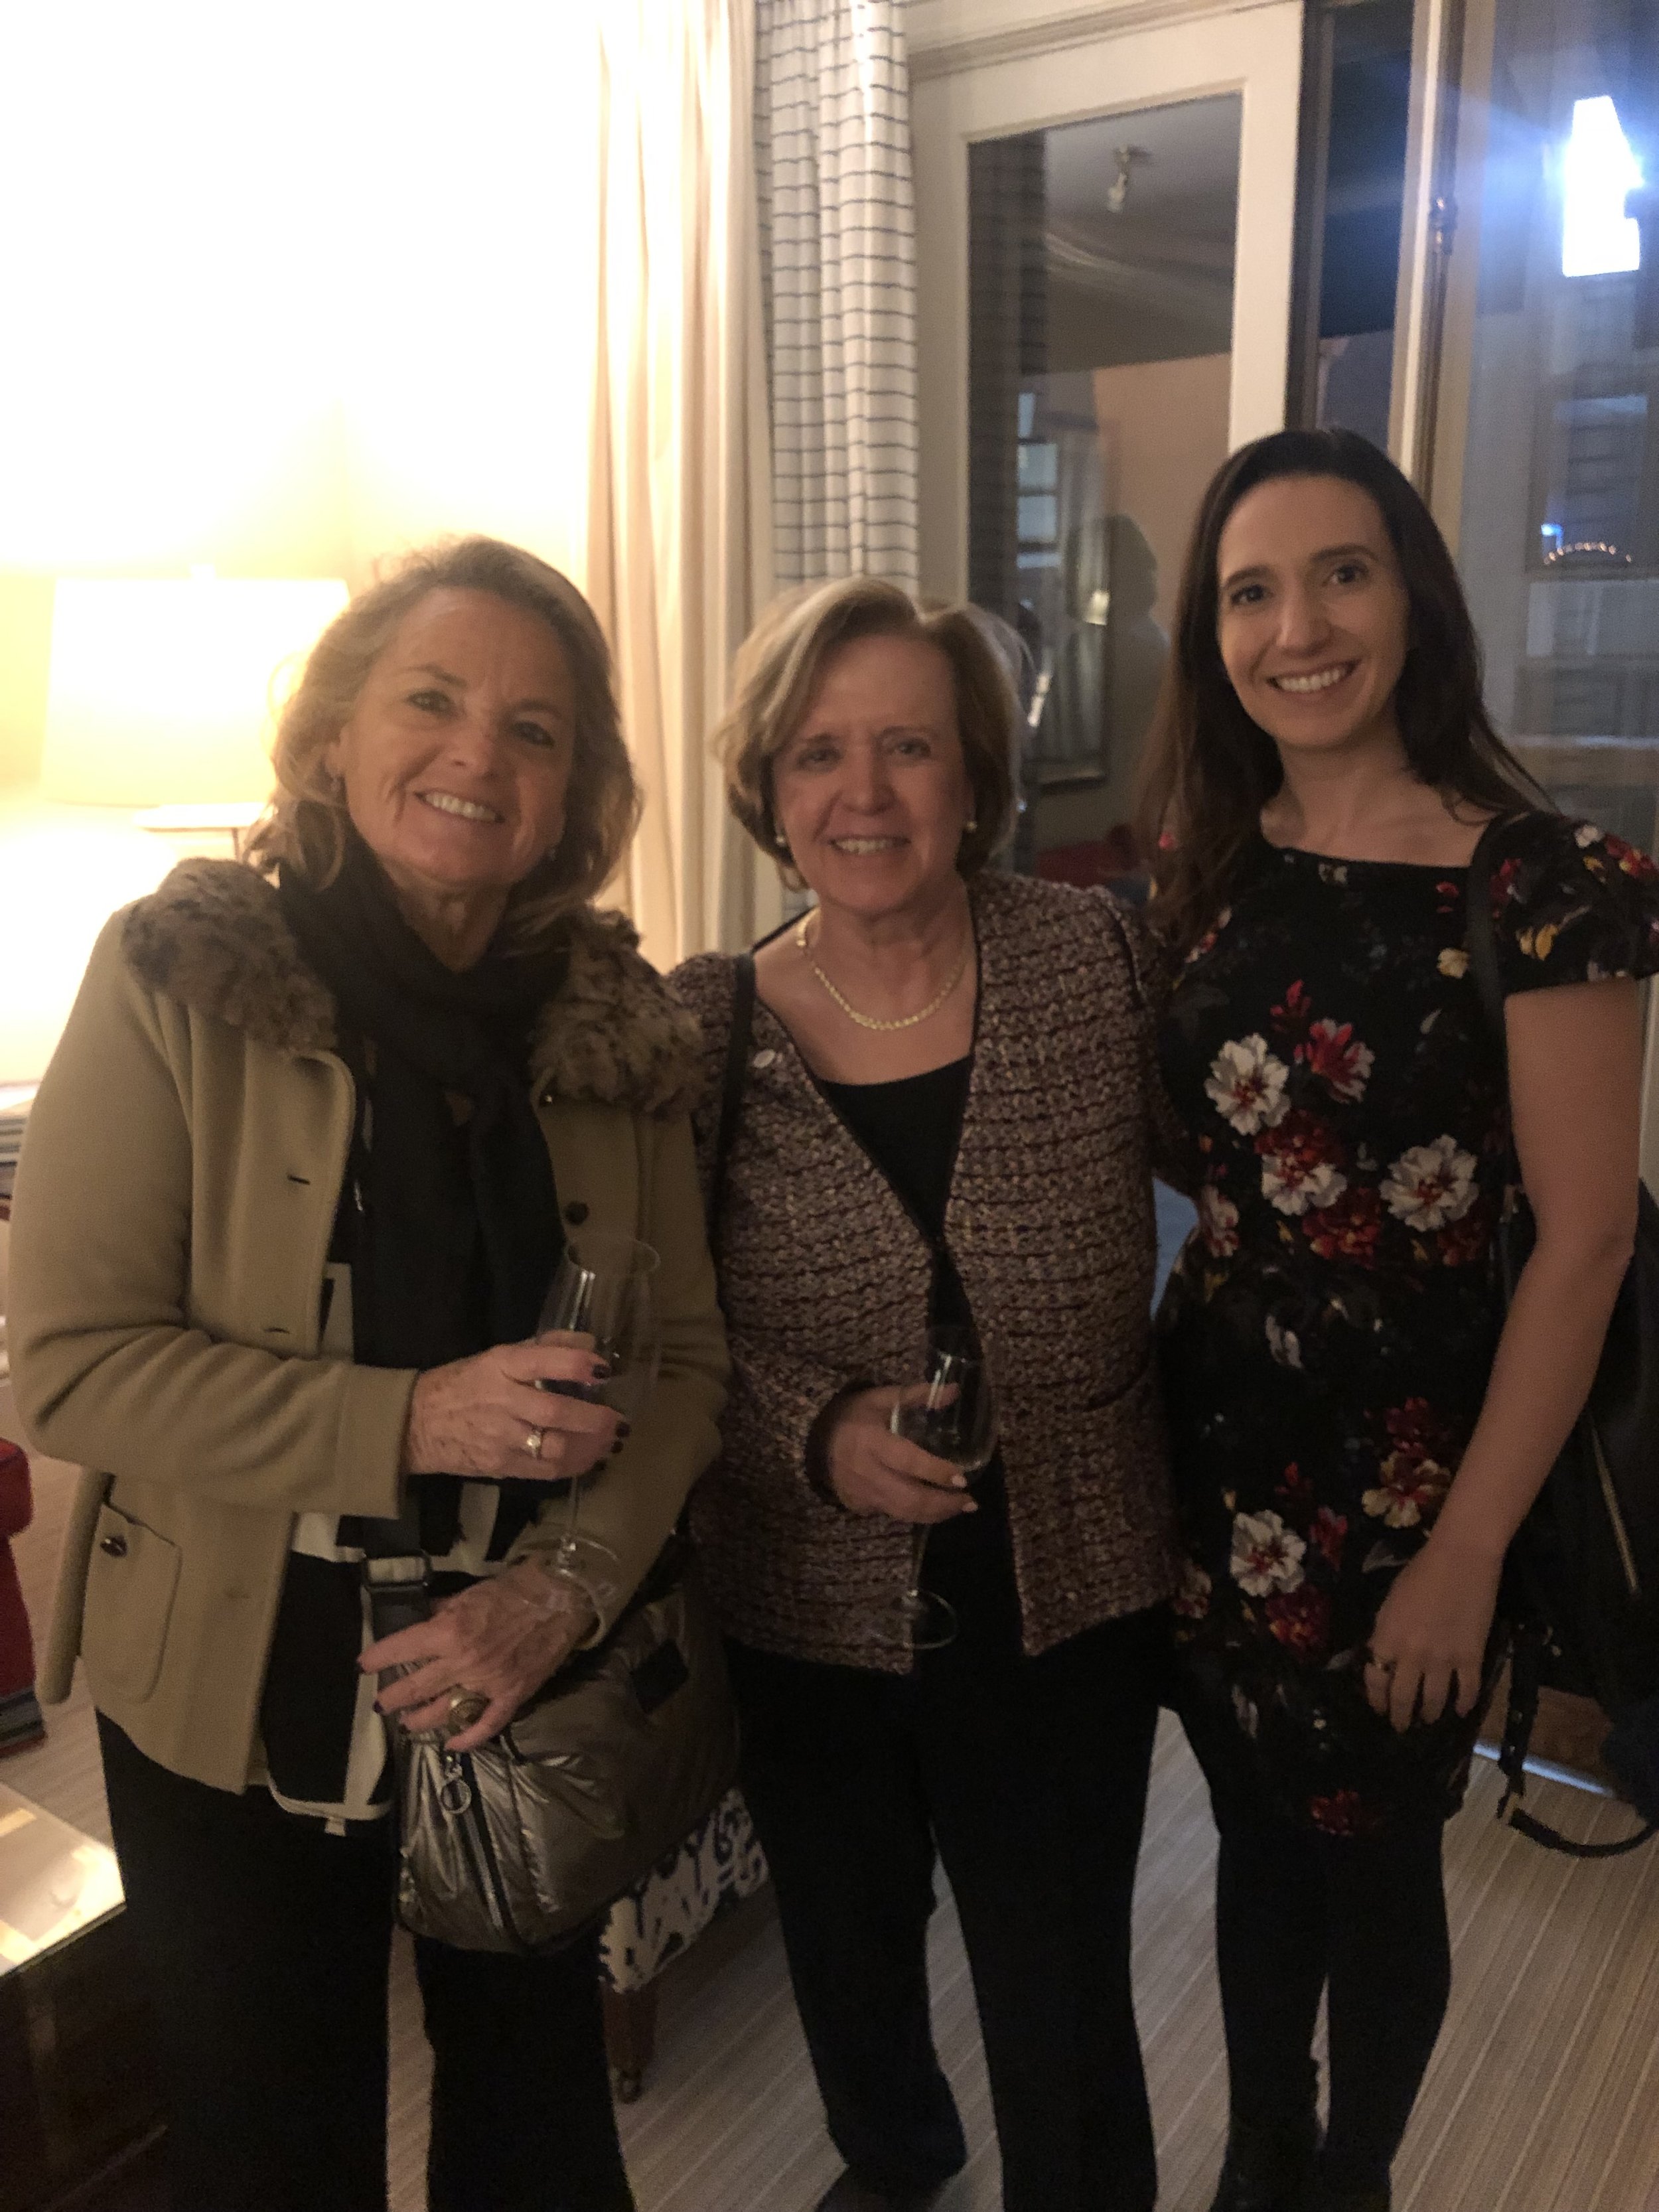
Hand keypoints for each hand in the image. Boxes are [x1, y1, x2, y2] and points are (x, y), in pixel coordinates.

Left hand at [362, 1561, 595, 1752]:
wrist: (560, 1597)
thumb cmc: (513, 1589)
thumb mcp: (469, 1593)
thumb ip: (443, 1610)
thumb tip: (424, 1618)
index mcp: (449, 1631)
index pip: (402, 1649)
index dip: (378, 1658)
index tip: (364, 1665)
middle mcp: (463, 1662)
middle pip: (416, 1688)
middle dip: (393, 1697)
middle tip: (381, 1704)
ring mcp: (487, 1683)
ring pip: (444, 1711)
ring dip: (420, 1720)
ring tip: (407, 1724)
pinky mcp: (511, 1695)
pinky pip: (487, 1724)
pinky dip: (468, 1738)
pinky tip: (452, 1744)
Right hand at [402, 1338, 619, 1482]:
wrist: (417, 1424)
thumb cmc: (463, 1384)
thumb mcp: (497, 1356)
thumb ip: (545, 1347)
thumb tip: (590, 1344)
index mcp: (500, 1366)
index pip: (543, 1361)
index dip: (578, 1364)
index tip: (604, 1370)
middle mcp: (502, 1401)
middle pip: (555, 1412)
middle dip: (594, 1419)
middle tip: (619, 1420)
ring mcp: (500, 1438)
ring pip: (554, 1448)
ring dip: (590, 1448)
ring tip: (610, 1442)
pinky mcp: (500, 1466)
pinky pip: (545, 1471)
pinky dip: (573, 1467)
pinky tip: (590, 1459)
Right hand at [822, 1386, 977, 1524]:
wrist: (811, 1438)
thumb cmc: (850, 1415)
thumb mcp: (879, 1398)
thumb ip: (915, 1396)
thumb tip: (954, 1391)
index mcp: (872, 1441)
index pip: (909, 1461)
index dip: (936, 1472)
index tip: (962, 1478)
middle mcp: (867, 1472)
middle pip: (910, 1498)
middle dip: (943, 1504)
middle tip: (970, 1502)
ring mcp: (861, 1493)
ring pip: (903, 1513)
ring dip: (935, 1514)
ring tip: (959, 1507)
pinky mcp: (858, 1506)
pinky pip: (890, 1514)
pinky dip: (914, 1514)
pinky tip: (932, 1509)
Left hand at [1365, 1537, 1501, 1729]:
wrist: (1461, 1559)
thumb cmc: (1420, 1572)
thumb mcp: (1390, 1604)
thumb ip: (1386, 1634)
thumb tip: (1384, 1658)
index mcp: (1386, 1639)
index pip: (1375, 1680)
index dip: (1376, 1699)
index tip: (1379, 1709)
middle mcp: (1411, 1656)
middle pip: (1402, 1697)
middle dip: (1400, 1716)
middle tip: (1402, 1726)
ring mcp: (1443, 1660)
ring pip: (1434, 1701)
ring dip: (1430, 1714)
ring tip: (1429, 1719)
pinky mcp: (1472, 1658)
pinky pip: (1467, 1691)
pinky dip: (1464, 1704)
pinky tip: (1461, 1711)